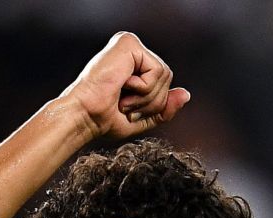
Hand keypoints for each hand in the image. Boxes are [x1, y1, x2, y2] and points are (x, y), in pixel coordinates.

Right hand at [61, 31, 190, 140]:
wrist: (86, 117)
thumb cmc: (105, 119)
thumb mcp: (143, 118)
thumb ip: (165, 107)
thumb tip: (186, 94)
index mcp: (133, 64)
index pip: (164, 82)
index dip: (154, 103)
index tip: (127, 109)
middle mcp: (132, 51)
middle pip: (168, 77)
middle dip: (152, 101)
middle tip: (126, 105)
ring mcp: (130, 44)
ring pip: (165, 75)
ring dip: (146, 97)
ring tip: (123, 98)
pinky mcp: (129, 43)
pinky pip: (157, 70)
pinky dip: (143, 88)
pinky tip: (123, 86)